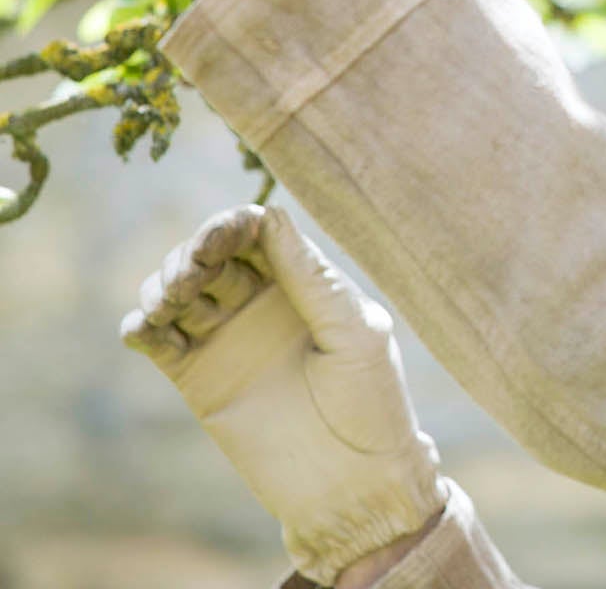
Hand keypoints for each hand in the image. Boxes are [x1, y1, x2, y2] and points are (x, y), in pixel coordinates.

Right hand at [121, 204, 448, 585]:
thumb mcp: (354, 333)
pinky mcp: (197, 377)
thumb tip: (271, 218)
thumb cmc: (370, 402)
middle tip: (191, 273)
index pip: (257, 232)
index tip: (219, 235)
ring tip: (171, 300)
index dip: (232, 225)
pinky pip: (158, 339)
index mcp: (306, 283)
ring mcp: (227, 337)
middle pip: (211, 252)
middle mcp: (263, 302)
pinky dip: (141, 325)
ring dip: (163, 282)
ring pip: (178, 288)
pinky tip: (144, 328)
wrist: (348, 481)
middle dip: (193, 251)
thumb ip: (312, 279)